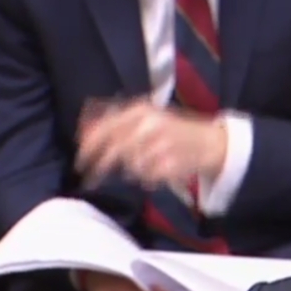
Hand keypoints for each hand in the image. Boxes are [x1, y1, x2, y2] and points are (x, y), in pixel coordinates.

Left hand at [76, 98, 226, 191]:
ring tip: (140, 168)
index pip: (106, 128)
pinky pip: (147, 178)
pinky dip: (147, 179)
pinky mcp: (172, 165)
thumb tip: (84, 135)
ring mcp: (162, 146)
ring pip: (131, 167)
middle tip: (88, 179)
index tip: (79, 159)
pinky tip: (155, 173)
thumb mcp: (147, 117)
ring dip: (130, 171)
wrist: (211, 142)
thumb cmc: (174, 130)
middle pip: (115, 150)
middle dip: (99, 166)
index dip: (90, 145)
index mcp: (141, 111)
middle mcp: (150, 126)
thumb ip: (117, 123)